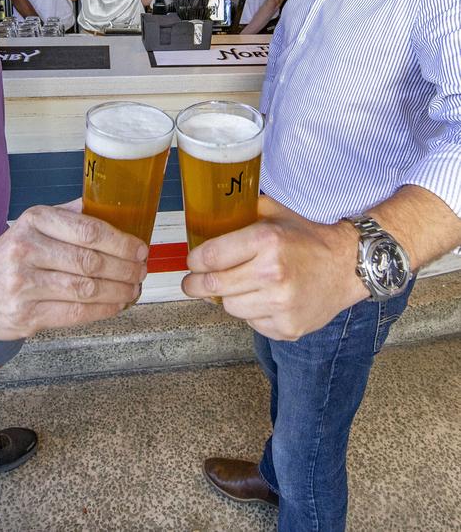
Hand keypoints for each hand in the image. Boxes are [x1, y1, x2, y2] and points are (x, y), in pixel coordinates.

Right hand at [0, 200, 147, 338]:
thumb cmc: (9, 254)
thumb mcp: (33, 224)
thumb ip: (69, 215)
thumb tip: (112, 206)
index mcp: (34, 221)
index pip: (88, 230)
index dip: (121, 242)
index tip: (140, 249)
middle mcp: (27, 250)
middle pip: (91, 261)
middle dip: (125, 269)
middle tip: (142, 271)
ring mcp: (24, 285)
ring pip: (86, 289)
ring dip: (119, 291)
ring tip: (134, 289)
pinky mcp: (25, 316)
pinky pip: (75, 314)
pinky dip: (103, 310)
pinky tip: (116, 305)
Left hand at [181, 196, 367, 339]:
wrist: (347, 266)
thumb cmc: (309, 239)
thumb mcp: (275, 212)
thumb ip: (242, 212)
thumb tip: (207, 217)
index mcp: (266, 240)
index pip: (211, 256)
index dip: (195, 261)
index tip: (192, 263)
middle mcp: (272, 273)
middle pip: (213, 285)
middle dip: (195, 284)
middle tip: (192, 283)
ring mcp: (281, 304)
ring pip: (230, 307)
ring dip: (228, 298)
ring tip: (241, 286)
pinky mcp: (287, 327)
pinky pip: (251, 323)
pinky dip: (252, 312)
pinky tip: (265, 299)